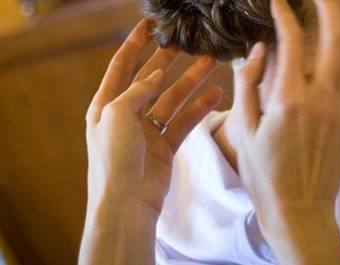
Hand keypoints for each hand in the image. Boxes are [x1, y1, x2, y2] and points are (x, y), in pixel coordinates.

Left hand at [85, 19, 221, 217]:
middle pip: (150, 79)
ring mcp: (147, 131)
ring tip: (210, 62)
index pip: (122, 66)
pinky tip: (215, 94)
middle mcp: (127, 115)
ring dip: (190, 81)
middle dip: (167, 59)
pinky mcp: (166, 146)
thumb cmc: (113, 160)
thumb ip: (136, 91)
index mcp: (106, 105)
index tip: (150, 25)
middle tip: (186, 42)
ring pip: (172, 99)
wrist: (127, 204)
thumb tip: (154, 75)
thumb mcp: (116, 116)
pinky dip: (199, 108)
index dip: (135, 44)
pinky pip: (185, 121)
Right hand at [235, 0, 339, 263]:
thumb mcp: (244, 130)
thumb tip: (257, 50)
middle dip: (326, 8)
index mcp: (288, 101)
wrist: (299, 209)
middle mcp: (321, 98)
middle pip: (334, 38)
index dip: (284, 16)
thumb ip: (248, 84)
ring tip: (331, 13)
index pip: (291, 42)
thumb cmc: (264, 173)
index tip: (278, 2)